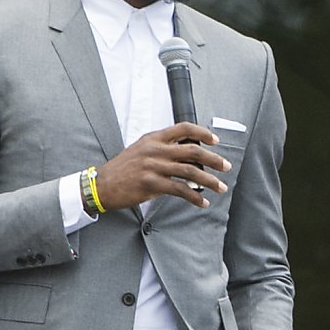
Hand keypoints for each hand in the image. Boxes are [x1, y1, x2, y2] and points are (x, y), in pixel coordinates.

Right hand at [93, 123, 229, 210]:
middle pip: (193, 151)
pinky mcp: (152, 184)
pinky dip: (195, 197)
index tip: (215, 140)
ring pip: (190, 171)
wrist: (102, 184)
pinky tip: (202, 202)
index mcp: (153, 138)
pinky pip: (180, 190)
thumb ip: (163, 149)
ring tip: (220, 187)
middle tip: (226, 166)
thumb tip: (190, 157)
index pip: (183, 128)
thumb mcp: (142, 150)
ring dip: (210, 181)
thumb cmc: (124, 169)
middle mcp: (155, 150)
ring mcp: (153, 167)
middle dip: (214, 159)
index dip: (202, 133)